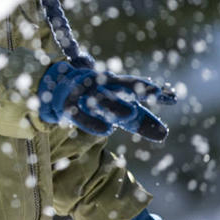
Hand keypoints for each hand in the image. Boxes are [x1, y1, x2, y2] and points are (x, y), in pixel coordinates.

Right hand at [37, 61, 174, 140]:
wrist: (47, 86)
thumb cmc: (86, 98)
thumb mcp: (112, 109)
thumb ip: (136, 121)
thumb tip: (164, 134)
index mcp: (112, 85)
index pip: (135, 89)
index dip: (152, 93)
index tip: (172, 98)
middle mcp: (100, 86)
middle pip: (120, 86)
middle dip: (137, 88)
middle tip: (155, 92)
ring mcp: (82, 94)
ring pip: (100, 100)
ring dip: (114, 106)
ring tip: (130, 114)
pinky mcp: (66, 105)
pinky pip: (80, 115)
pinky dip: (92, 123)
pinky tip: (105, 131)